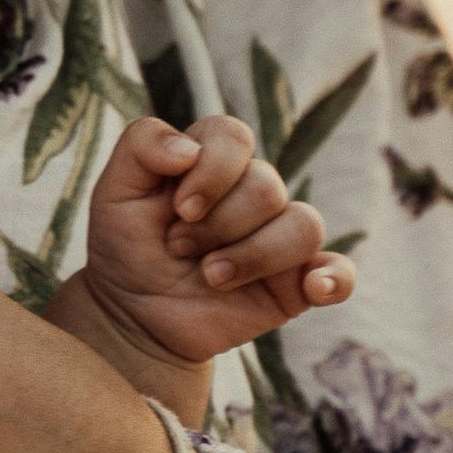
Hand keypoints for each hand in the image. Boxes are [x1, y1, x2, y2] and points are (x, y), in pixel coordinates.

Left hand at [57, 115, 353, 380]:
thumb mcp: (112, 193)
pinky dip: (334, 277)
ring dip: (252, 255)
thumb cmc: (126, 248)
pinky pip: (339, 272)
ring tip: (211, 278)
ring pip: (303, 225)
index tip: (179, 209)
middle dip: (217, 224)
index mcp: (213, 161)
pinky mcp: (295, 283)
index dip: (212, 170)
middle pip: (266, 185)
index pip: (233, 136)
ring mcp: (277, 237)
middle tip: (179, 249)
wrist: (133, 316)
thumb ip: (140, 147)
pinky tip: (312, 288)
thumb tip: (188, 148)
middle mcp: (253, 193)